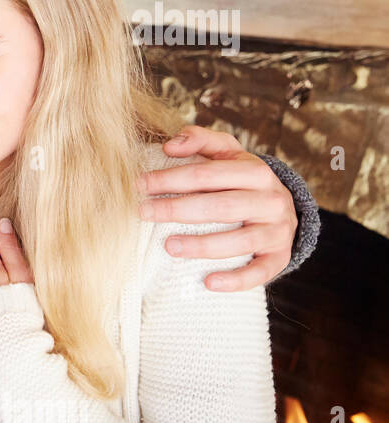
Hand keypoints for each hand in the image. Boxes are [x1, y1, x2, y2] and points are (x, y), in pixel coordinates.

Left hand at [140, 125, 297, 290]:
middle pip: (219, 206)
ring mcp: (277, 230)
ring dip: (202, 245)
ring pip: (239, 240)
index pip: (207, 174)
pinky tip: (208, 282)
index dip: (170, 178)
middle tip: (144, 213)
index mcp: (255, 172)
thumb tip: (169, 146)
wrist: (282, 208)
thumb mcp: (226, 153)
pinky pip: (260, 271)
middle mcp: (270, 200)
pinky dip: (235, 280)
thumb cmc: (240, 180)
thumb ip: (199, 140)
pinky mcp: (280, 257)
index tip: (139, 185)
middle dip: (177, 209)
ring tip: (169, 246)